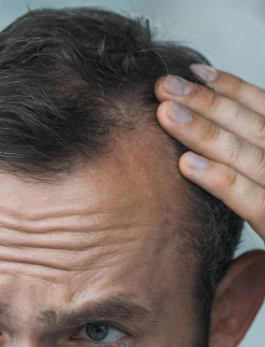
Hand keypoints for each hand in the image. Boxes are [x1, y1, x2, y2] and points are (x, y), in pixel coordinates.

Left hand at [155, 65, 264, 241]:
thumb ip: (259, 174)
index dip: (233, 89)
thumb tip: (222, 152)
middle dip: (208, 103)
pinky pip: (255, 201)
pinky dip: (222, 182)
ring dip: (206, 131)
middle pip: (254, 126)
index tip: (195, 72)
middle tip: (163, 85)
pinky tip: (187, 166)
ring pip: (252, 155)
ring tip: (165, 113)